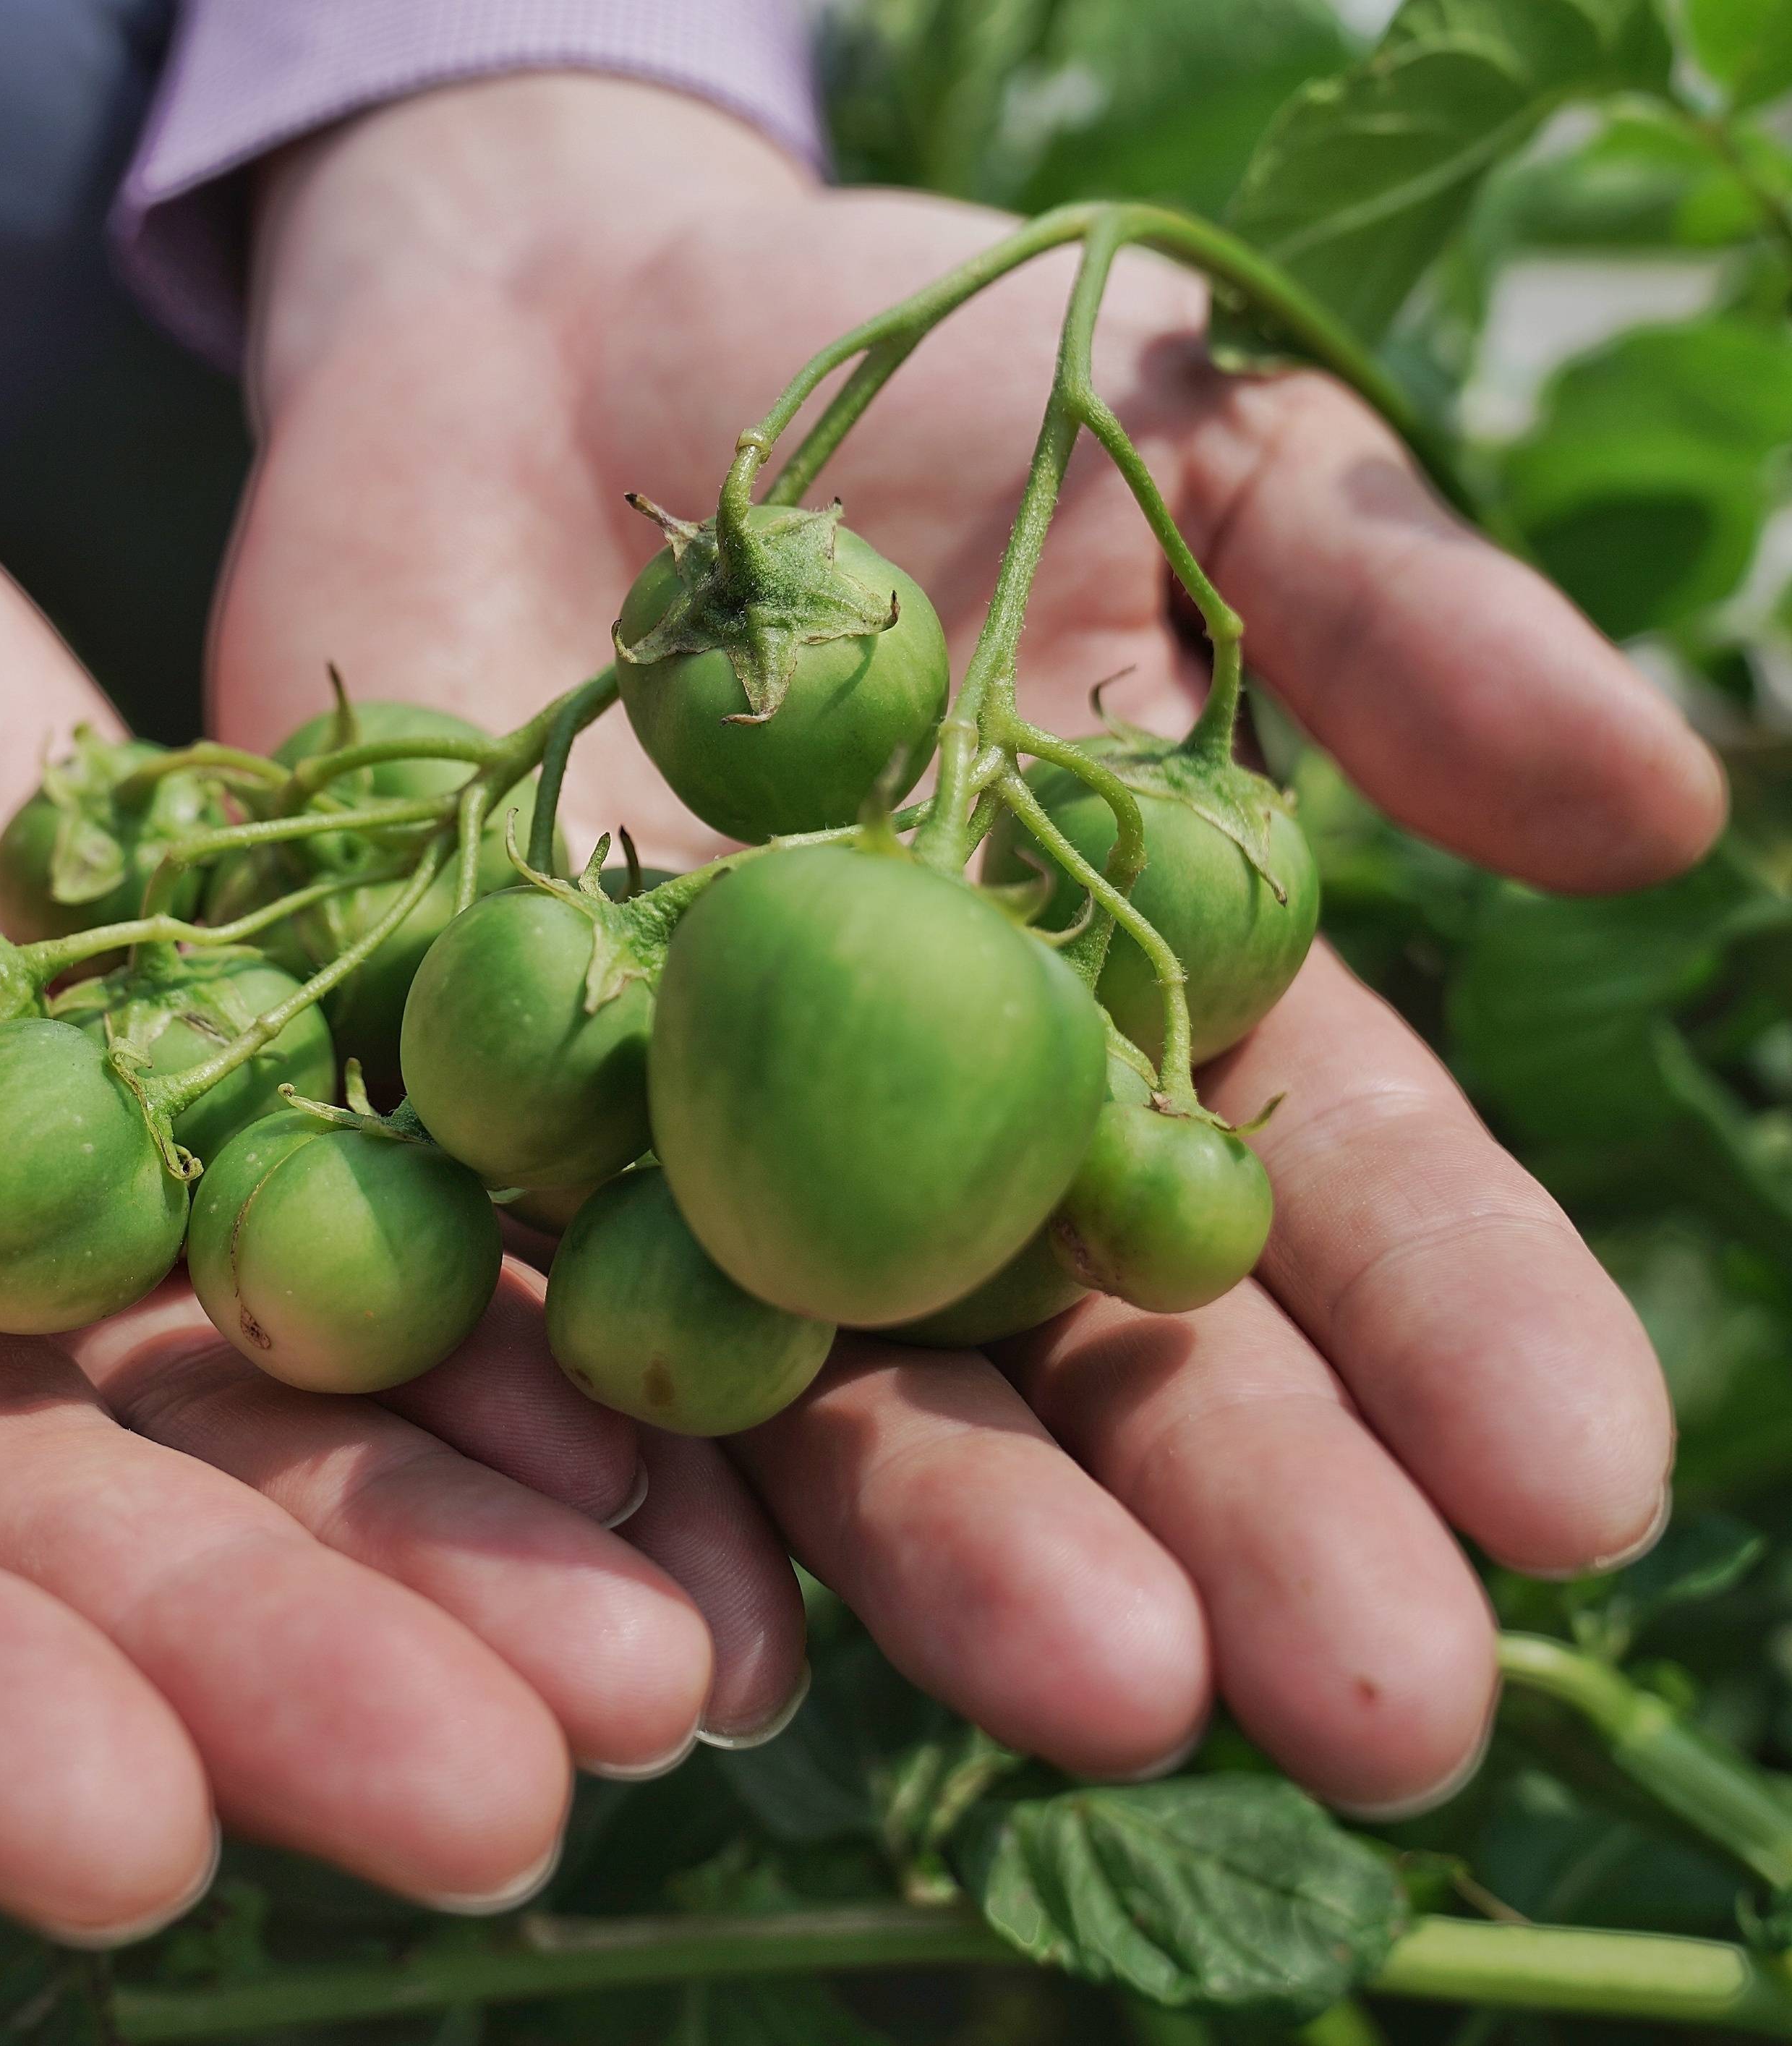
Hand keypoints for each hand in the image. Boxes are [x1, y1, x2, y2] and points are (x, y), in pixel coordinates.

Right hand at [0, 280, 725, 1934]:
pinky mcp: (156, 1048)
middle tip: (526, 1795)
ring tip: (673, 1664)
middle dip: (265, 1666)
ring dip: (447, 1548)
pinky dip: (503, 1322)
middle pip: (22, 1536)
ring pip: (224, 1416)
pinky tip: (691, 1426)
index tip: (121, 1846)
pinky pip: (337, 1205)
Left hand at [217, 75, 1729, 1812]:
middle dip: (1242, 1525)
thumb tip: (1662, 804)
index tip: (1581, 1493)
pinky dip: (616, 1473)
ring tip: (1095, 1696)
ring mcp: (705, 1150)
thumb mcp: (1189, 442)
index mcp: (1146, 991)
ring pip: (841, 1393)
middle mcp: (940, 1123)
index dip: (1458, 1331)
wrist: (547, 338)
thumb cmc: (913, 375)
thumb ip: (1391, 615)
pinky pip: (537, 1321)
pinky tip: (698, 1626)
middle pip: (1101, 1354)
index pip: (1329, 1183)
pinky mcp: (473, 1131)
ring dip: (962, 1554)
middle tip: (1382, 1719)